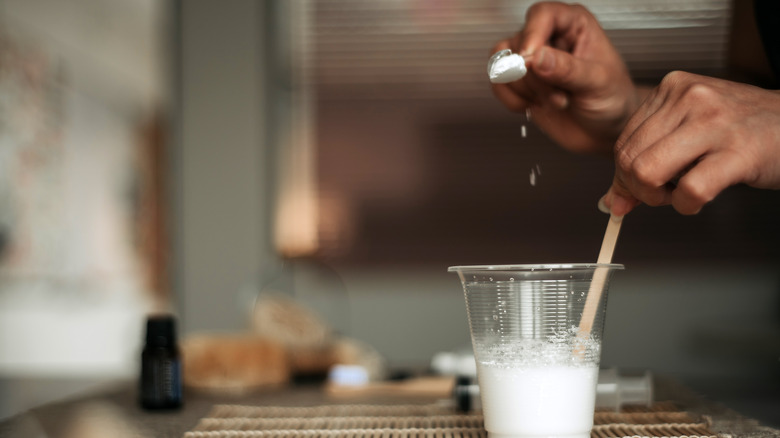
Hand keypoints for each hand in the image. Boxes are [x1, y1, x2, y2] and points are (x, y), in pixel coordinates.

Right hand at [491, 2, 640, 153]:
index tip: (532, 61)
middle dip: (537, 79)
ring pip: (504, 64)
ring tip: (554, 101)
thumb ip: (567, 69)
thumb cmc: (612, 99)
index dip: (532, 36)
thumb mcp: (597, 82)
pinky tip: (535, 105)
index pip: (541, 15)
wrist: (605, 130)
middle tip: (560, 95)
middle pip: (519, 45)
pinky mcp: (520, 82)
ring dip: (526, 91)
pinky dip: (513, 100)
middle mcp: (550, 37)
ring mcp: (532, 60)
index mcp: (574, 24)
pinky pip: (498, 84)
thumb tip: (537, 57)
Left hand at [603, 71, 779, 215]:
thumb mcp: (688, 132)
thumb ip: (647, 160)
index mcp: (673, 88)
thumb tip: (612, 202)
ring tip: (682, 194)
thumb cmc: (743, 130)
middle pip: (629, 159)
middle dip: (639, 190)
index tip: (641, 189)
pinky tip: (700, 198)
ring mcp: (714, 122)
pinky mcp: (738, 151)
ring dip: (659, 198)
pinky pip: (690, 191)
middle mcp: (690, 98)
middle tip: (664, 194)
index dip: (626, 176)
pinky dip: (687, 205)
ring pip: (648, 172)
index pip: (623, 142)